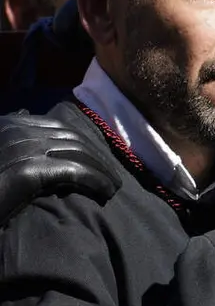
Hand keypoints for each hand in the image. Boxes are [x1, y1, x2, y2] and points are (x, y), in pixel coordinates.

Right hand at [0, 114, 121, 222]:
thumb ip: (11, 136)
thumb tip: (23, 113)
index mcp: (11, 124)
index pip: (60, 127)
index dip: (84, 144)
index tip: (97, 160)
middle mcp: (19, 130)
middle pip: (74, 139)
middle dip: (97, 157)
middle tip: (112, 176)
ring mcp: (25, 147)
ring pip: (79, 153)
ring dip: (102, 170)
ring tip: (113, 186)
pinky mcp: (29, 170)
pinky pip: (76, 171)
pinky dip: (96, 181)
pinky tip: (106, 192)